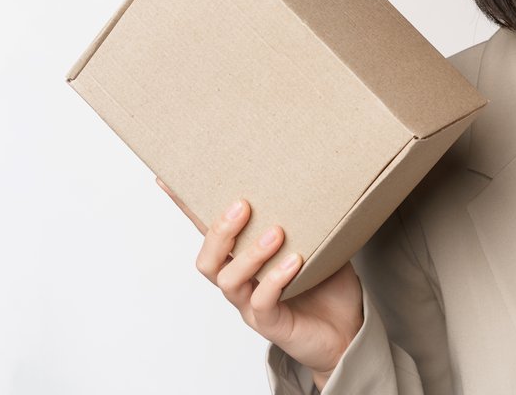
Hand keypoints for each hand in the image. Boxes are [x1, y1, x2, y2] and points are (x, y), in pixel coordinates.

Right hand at [159, 178, 364, 388]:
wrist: (347, 333)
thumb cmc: (329, 288)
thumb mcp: (321, 246)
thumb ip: (309, 220)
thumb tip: (311, 182)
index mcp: (244, 259)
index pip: (209, 232)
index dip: (187, 210)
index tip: (168, 180)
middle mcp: (241, 282)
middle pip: (208, 259)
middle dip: (219, 231)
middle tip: (243, 205)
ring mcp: (251, 304)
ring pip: (229, 280)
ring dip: (249, 253)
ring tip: (276, 233)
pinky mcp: (271, 323)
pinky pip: (262, 302)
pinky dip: (275, 280)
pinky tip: (294, 262)